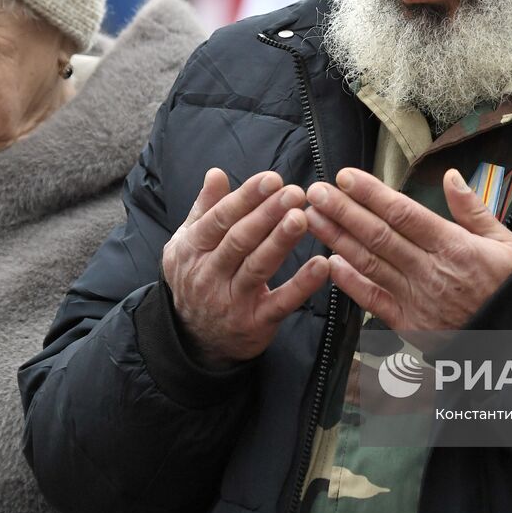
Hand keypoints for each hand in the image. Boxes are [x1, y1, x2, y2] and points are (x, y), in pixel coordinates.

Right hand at [162, 168, 328, 368]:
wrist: (195, 339)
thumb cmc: (197, 278)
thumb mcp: (190, 243)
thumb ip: (205, 208)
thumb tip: (216, 173)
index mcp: (193, 249)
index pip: (220, 219)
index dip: (246, 198)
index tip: (272, 179)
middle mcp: (209, 274)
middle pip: (240, 240)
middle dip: (267, 214)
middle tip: (294, 192)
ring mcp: (232, 300)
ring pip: (258, 267)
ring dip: (281, 241)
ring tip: (302, 217)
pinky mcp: (256, 323)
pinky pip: (282, 302)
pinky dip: (302, 285)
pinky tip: (321, 265)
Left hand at [304, 167, 511, 331]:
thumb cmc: (508, 287)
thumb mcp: (504, 242)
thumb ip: (473, 209)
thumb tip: (450, 176)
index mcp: (452, 245)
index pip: (403, 212)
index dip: (371, 194)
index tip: (345, 176)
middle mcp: (429, 269)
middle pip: (378, 235)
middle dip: (343, 210)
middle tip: (315, 191)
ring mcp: (416, 298)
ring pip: (369, 263)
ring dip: (337, 239)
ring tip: (311, 219)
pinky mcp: (408, 324)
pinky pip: (373, 300)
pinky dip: (350, 282)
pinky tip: (329, 263)